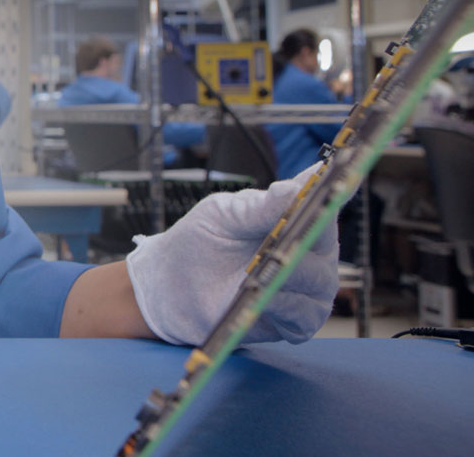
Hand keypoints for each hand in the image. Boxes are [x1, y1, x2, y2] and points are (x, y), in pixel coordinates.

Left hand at [126, 164, 340, 345]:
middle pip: (323, 240)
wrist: (172, 284)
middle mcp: (316, 250)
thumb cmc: (202, 240)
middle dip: (302, 236)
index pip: (327, 199)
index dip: (333, 190)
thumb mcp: (223, 215)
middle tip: (278, 235)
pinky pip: (304, 315)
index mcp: (302, 215)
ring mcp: (312, 286)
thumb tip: (293, 189)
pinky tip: (264, 298)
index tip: (331, 185)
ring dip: (288, 273)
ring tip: (257, 270)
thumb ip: (259, 206)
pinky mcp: (300, 320)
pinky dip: (285, 307)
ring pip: (317, 279)